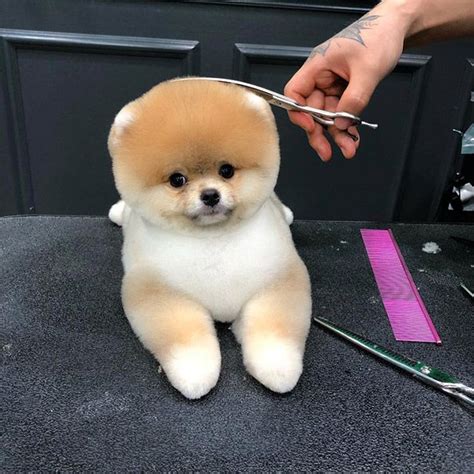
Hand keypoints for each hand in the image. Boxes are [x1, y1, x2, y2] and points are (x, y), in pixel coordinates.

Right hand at [284, 3, 409, 160]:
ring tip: (348, 149)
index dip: (299, 113)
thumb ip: (354, 100)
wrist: (396, 28)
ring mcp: (333, 85)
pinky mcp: (344, 91)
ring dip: (337, 135)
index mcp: (318, 65)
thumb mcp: (367, 70)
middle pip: (312, 111)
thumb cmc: (378, 36)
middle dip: (320, 133)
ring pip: (328, 116)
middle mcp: (321, 77)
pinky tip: (352, 138)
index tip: (311, 127)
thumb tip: (342, 123)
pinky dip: (347, 126)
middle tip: (326, 151)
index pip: (295, 93)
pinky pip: (342, 113)